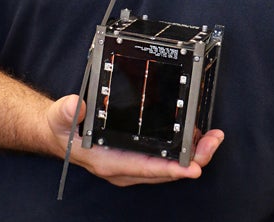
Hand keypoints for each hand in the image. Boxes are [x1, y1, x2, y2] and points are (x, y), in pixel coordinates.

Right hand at [47, 94, 224, 185]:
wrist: (60, 132)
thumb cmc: (62, 128)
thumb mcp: (61, 117)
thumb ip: (67, 111)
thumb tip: (77, 105)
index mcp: (110, 162)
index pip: (146, 168)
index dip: (172, 168)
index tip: (195, 168)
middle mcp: (125, 167)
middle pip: (165, 169)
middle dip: (193, 159)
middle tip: (214, 142)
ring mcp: (133, 162)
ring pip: (169, 164)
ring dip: (192, 153)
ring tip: (213, 138)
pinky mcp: (137, 154)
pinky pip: (164, 156)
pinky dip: (182, 148)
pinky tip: (195, 135)